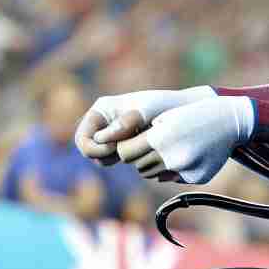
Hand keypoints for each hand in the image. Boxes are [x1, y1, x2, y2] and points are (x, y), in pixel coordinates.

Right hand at [76, 86, 215, 163]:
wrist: (185, 112)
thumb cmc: (167, 106)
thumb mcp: (148, 111)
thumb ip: (127, 122)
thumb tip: (102, 138)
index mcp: (101, 109)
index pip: (82, 139)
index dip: (96, 149)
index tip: (118, 149)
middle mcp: (103, 122)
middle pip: (88, 151)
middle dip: (105, 156)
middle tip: (127, 154)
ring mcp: (112, 134)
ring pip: (102, 158)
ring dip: (116, 160)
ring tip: (138, 150)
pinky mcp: (123, 144)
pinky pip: (116, 161)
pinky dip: (126, 161)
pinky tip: (142, 154)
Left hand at [114, 96, 253, 184]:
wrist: (230, 121)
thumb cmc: (194, 114)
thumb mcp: (166, 117)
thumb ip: (144, 136)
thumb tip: (126, 156)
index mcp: (160, 138)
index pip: (125, 152)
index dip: (126, 147)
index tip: (131, 142)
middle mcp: (170, 157)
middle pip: (138, 166)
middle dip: (141, 157)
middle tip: (152, 145)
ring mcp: (184, 170)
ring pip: (153, 174)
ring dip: (155, 164)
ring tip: (168, 149)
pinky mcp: (195, 178)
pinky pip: (172, 178)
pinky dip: (175, 169)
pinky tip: (188, 155)